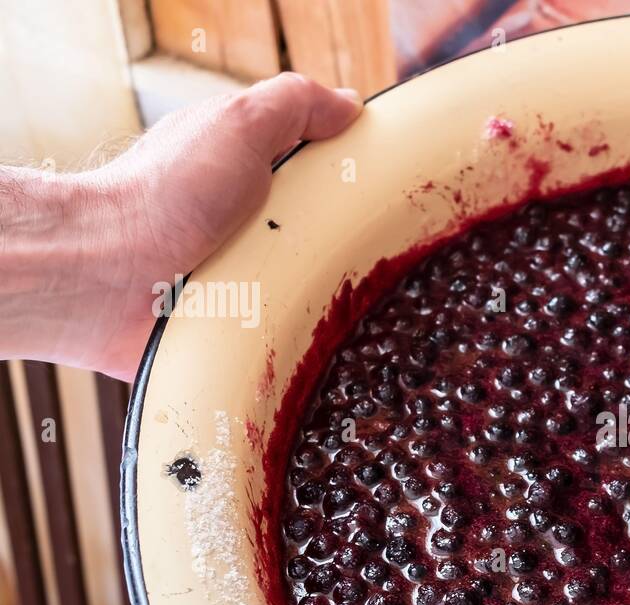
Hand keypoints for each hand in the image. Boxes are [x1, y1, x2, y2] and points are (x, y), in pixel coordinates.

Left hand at [0, 73, 361, 379]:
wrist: (105, 276)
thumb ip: (295, 105)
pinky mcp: (238, 328)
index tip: (387, 190)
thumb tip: (349, 107)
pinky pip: (286, 336)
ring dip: (327, 297)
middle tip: (366, 251)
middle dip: (350, 246)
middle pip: (329, 236)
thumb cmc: (161, 196)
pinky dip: (298, 337)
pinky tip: (307, 332)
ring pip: (314, 291)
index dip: (356, 179)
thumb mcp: (238, 124)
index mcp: (250, 173)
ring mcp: (243, 279)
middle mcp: (248, 225)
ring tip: (334, 296)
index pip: (325, 173)